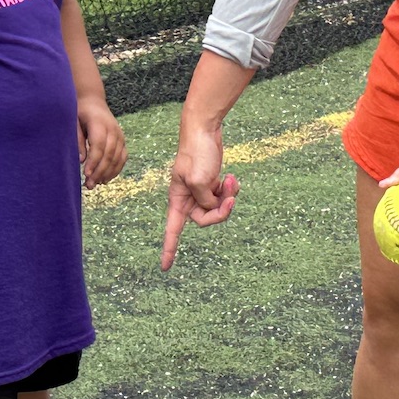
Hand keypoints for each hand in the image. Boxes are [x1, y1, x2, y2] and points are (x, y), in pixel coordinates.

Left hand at [76, 97, 126, 187]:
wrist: (93, 102)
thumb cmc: (80, 113)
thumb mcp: (74, 123)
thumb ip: (78, 140)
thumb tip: (81, 160)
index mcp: (99, 124)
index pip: (99, 146)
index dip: (93, 161)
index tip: (86, 174)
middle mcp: (113, 130)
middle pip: (109, 154)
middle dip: (99, 171)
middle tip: (89, 185)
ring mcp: (120, 135)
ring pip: (117, 158)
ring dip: (108, 173)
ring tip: (96, 184)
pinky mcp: (122, 140)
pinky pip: (123, 157)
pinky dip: (116, 169)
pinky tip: (107, 178)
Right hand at [161, 115, 240, 270]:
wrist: (204, 130)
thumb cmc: (198, 152)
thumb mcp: (200, 180)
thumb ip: (205, 200)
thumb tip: (211, 207)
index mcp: (178, 199)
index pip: (172, 230)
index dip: (169, 249)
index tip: (166, 268)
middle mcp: (188, 198)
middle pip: (206, 219)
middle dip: (221, 210)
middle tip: (230, 197)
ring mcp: (200, 191)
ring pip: (217, 208)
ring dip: (228, 196)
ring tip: (231, 179)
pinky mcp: (211, 183)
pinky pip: (223, 196)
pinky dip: (230, 190)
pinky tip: (232, 177)